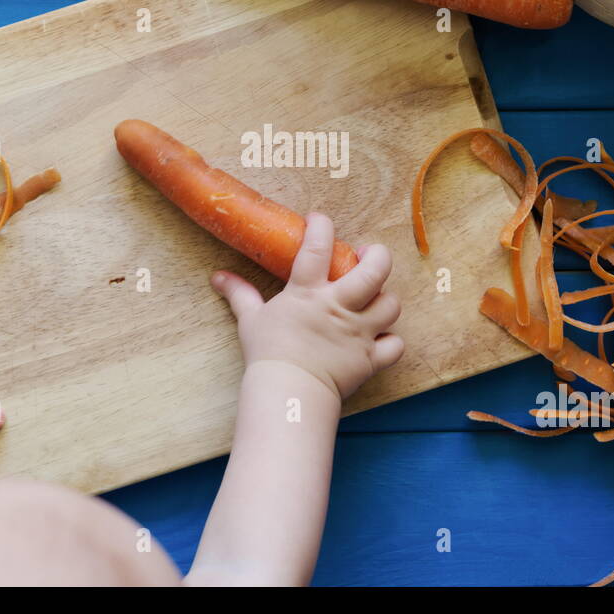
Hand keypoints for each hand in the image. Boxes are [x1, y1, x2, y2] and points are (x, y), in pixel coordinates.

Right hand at [211, 213, 403, 400]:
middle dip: (378, 256)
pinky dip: (390, 341)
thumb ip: (239, 294)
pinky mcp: (369, 359)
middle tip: (368, 256)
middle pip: (376, 270)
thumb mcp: (250, 319)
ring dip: (385, 299)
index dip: (321, 226)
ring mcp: (358, 333)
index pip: (318, 247)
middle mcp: (339, 307)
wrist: (287, 392)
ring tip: (374, 298)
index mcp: (308, 293)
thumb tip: (218, 277)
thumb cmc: (267, 354)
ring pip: (391, 305)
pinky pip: (394, 345)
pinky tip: (380, 338)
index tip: (319, 220)